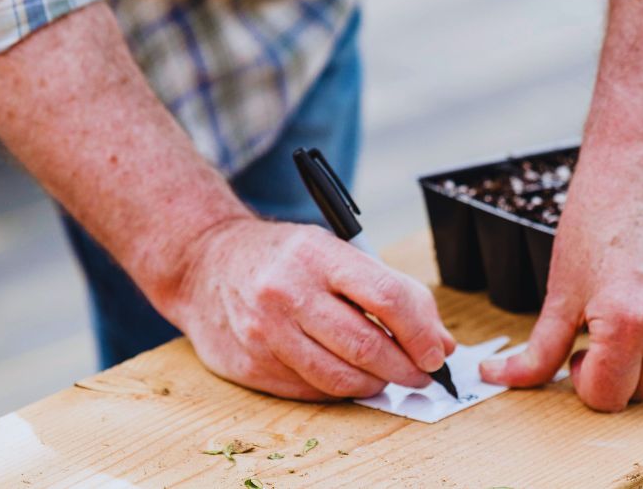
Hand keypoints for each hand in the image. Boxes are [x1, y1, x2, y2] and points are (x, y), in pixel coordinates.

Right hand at [164, 218, 456, 400]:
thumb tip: (438, 340)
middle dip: (406, 368)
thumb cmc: (279, 257)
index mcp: (316, 254)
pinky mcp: (250, 364)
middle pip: (366, 346)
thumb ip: (387, 290)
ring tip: (385, 378)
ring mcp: (264, 331)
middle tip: (421, 373)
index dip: (421, 332)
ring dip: (375, 385)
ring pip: (339, 378)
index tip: (435, 350)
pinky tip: (344, 377)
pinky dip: (337, 390)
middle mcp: (287, 292)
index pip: (386, 297)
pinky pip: (310, 391)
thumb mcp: (331, 251)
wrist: (204, 263)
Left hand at [479, 156, 642, 411]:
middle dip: (615, 369)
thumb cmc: (595, 222)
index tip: (578, 349)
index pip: (606, 398)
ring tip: (630, 310)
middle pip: (641, 392)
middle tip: (599, 325)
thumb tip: (495, 378)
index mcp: (628, 323)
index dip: (583, 378)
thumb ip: (537, 349)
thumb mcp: (560, 290)